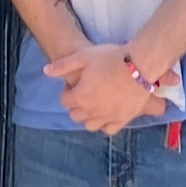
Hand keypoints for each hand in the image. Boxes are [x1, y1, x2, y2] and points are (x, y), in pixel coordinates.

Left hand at [44, 41, 166, 135]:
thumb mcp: (83, 56)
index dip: (68, 90)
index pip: (64, 101)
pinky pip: (107, 129)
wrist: (140, 65)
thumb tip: (45, 71)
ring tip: (95, 103)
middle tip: (85, 90)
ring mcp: (108, 118)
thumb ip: (63, 65)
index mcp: (80, 97)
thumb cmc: (110, 58)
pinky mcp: (123, 120)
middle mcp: (92, 112)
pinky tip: (107, 112)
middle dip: (76, 104)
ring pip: (89, 125)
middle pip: (75, 115)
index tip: (76, 82)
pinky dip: (104, 124)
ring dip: (88, 116)